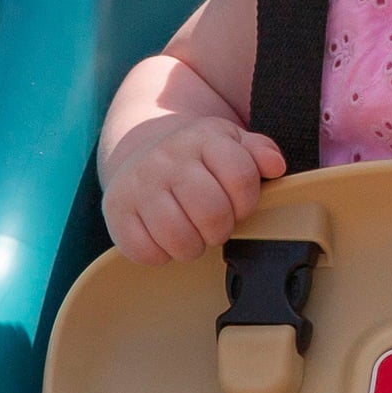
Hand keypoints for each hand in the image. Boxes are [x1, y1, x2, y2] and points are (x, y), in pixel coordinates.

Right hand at [102, 117, 286, 263]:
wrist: (139, 151)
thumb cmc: (195, 158)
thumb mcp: (229, 143)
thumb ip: (258, 152)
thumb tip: (275, 165)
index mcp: (202, 138)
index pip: (240, 176)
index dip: (247, 202)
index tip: (238, 205)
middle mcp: (168, 158)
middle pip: (212, 212)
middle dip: (221, 229)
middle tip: (214, 225)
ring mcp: (140, 184)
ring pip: (179, 237)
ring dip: (192, 246)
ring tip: (191, 234)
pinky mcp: (117, 209)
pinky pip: (146, 251)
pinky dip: (160, 254)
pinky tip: (164, 238)